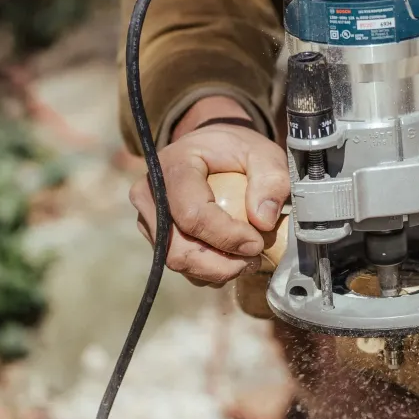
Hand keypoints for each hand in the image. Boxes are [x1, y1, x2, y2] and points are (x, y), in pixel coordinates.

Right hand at [130, 96, 288, 285]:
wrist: (210, 148)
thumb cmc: (236, 150)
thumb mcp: (263, 153)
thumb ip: (271, 180)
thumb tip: (263, 221)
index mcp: (173, 167)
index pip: (191, 215)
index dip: (227, 236)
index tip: (257, 243)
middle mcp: (149, 194)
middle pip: (177, 249)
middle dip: (221, 263)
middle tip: (254, 258)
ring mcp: (148, 218)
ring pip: (177, 262)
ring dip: (216, 270)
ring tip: (246, 258)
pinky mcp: (155, 236)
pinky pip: (180, 265)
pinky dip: (208, 270)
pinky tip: (231, 257)